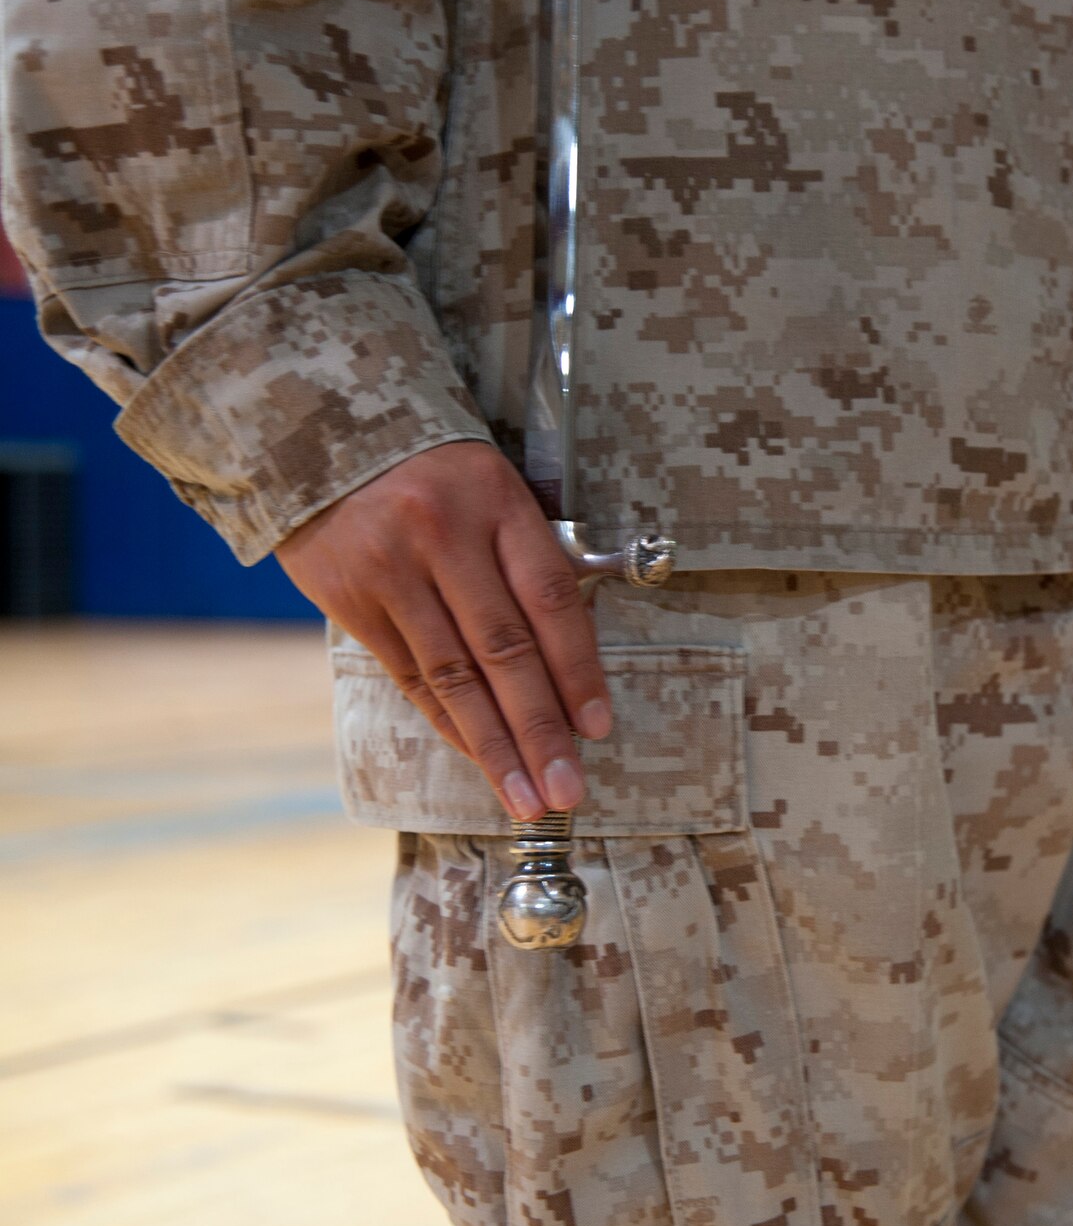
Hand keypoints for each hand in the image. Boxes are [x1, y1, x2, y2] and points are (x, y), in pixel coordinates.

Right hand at [276, 440, 611, 821]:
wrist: (322, 428)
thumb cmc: (434, 470)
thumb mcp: (493, 489)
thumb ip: (529, 558)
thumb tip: (571, 659)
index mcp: (496, 503)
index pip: (551, 601)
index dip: (578, 670)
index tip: (597, 728)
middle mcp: (444, 537)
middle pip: (504, 650)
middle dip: (539, 729)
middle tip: (566, 789)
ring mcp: (391, 570)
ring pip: (454, 675)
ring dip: (494, 744)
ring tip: (525, 796)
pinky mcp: (349, 597)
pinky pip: (409, 674)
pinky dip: (447, 721)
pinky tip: (476, 755)